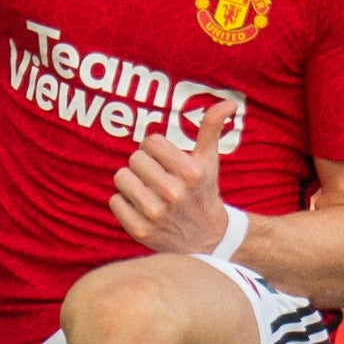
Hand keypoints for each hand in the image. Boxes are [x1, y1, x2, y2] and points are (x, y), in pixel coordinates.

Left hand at [110, 98, 240, 253]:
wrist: (206, 239)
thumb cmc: (203, 191)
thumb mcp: (210, 160)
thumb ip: (212, 128)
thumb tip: (228, 103)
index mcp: (191, 173)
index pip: (151, 141)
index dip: (156, 149)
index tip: (165, 160)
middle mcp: (174, 193)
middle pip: (134, 158)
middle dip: (144, 165)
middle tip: (157, 177)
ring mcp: (155, 214)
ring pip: (121, 178)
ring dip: (132, 182)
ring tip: (148, 191)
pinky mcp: (140, 230)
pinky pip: (115, 201)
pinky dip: (124, 202)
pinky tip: (142, 207)